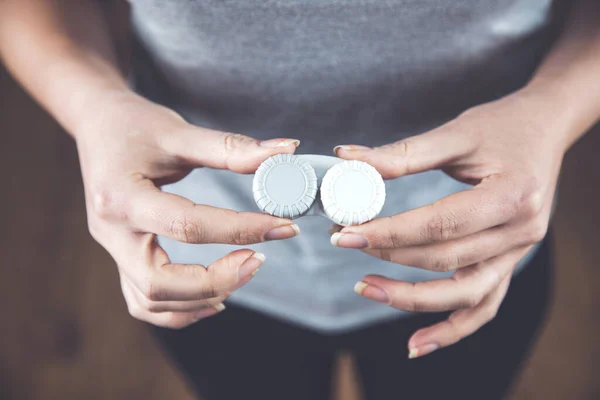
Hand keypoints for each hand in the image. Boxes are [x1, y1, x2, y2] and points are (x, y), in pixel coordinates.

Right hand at [76, 92, 300, 328]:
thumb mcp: (180, 132)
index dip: (240, 229)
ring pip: (150, 301)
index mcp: (121, 197)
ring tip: (243, 273)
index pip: (187, 226)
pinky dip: (179, 309)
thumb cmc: (135, 125)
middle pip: (159, 283)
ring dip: (200, 298)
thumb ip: (231, 148)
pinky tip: (214, 297)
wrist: (98, 126)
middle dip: (215, 280)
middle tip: (259, 259)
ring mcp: (112, 249)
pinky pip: (143, 301)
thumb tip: (287, 149)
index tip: (282, 226)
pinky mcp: (121, 256)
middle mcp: (111, 231)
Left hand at [332, 89, 565, 357]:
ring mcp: (518, 253)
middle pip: (446, 258)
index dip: (390, 231)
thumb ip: (402, 154)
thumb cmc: (503, 125)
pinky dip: (451, 328)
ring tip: (365, 288)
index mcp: (512, 196)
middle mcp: (521, 232)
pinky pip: (483, 306)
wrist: (545, 127)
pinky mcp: (509, 262)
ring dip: (412, 299)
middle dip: (389, 255)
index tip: (346, 231)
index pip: (440, 224)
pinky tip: (415, 343)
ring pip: (464, 293)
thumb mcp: (455, 133)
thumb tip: (346, 158)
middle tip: (342, 242)